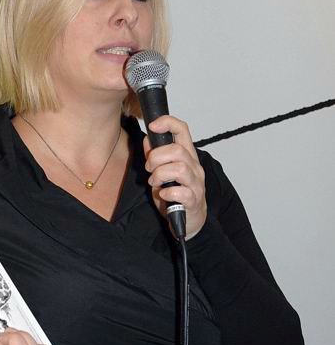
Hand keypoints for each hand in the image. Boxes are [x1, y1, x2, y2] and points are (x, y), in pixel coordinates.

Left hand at [144, 115, 206, 239]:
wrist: (189, 221)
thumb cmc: (176, 195)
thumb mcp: (163, 172)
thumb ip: (155, 155)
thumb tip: (148, 139)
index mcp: (187, 156)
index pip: (182, 130)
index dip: (168, 123)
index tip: (153, 125)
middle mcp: (194, 167)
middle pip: (177, 150)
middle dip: (156, 158)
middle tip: (150, 169)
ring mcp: (196, 184)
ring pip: (180, 168)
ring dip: (160, 175)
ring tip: (155, 182)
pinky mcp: (193, 200)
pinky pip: (180, 192)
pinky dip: (167, 192)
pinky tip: (163, 195)